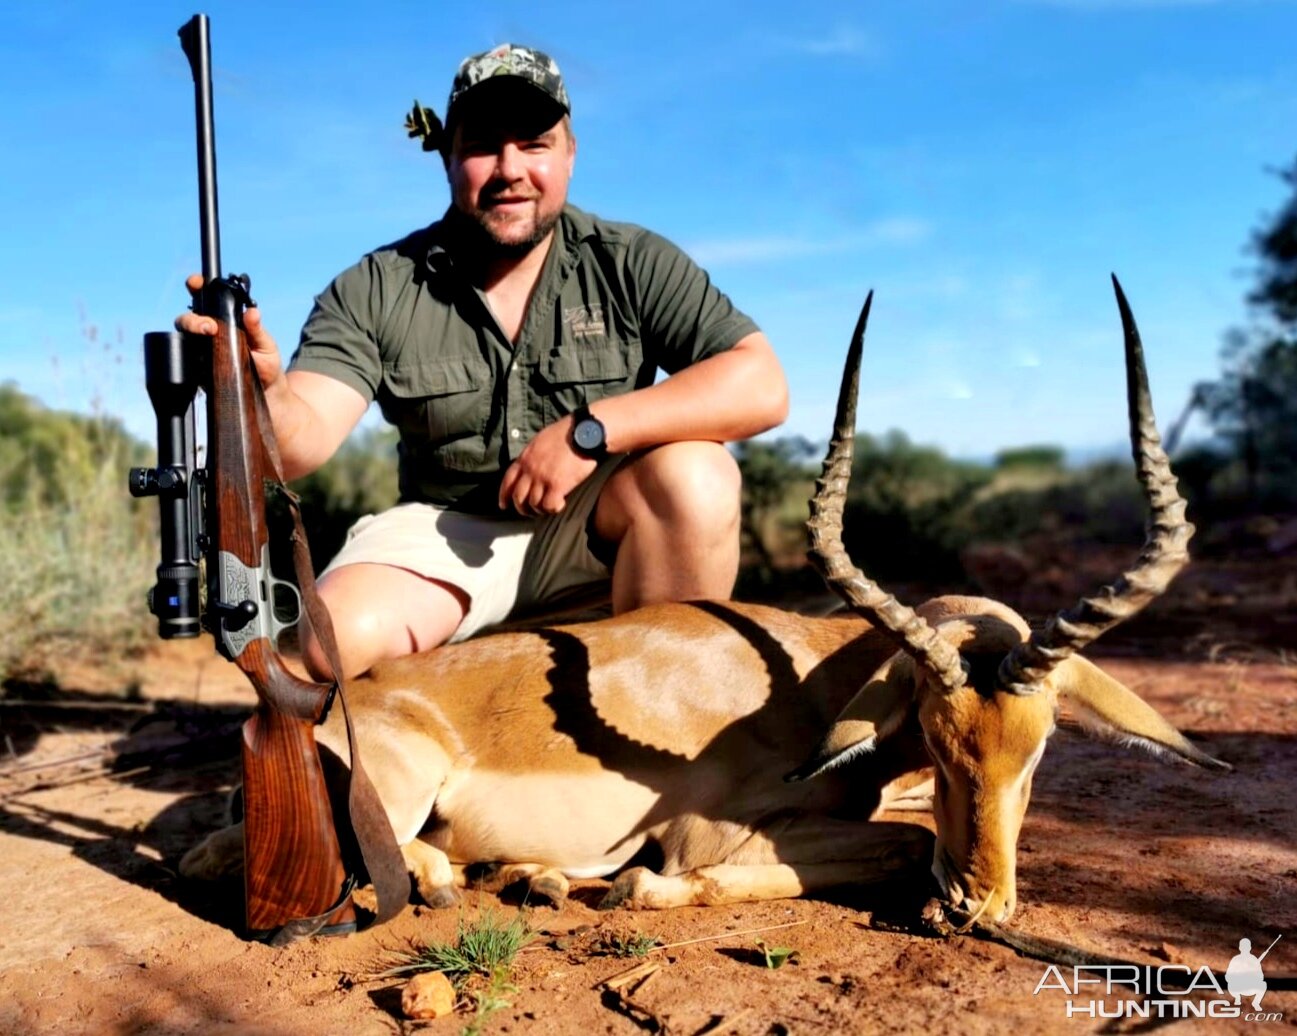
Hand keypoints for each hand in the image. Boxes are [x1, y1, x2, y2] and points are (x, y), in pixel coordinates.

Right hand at [174, 273, 283, 390]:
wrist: (266, 393)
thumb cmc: (267, 365)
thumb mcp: (266, 345)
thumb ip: (257, 329)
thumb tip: (252, 312)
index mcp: (225, 320)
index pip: (206, 298)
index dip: (198, 286)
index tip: (197, 282)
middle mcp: (209, 332)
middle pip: (189, 317)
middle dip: (195, 317)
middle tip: (210, 326)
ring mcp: (200, 350)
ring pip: (183, 334)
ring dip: (191, 328)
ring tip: (208, 333)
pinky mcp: (197, 368)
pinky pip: (184, 358)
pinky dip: (187, 354)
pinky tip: (199, 356)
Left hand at [498, 417, 597, 516]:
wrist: (584, 433)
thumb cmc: (566, 433)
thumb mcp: (541, 441)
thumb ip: (533, 455)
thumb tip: (531, 465)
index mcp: (525, 458)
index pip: (508, 481)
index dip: (504, 496)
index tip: (504, 505)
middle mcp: (530, 470)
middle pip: (518, 497)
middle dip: (522, 508)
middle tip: (531, 512)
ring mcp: (543, 478)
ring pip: (533, 504)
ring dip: (540, 509)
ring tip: (549, 507)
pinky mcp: (558, 485)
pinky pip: (549, 505)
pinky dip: (553, 508)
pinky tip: (561, 503)